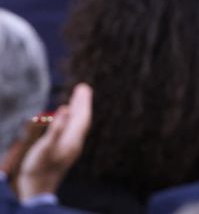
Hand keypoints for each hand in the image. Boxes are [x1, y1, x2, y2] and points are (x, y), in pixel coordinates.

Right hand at [18, 83, 92, 199]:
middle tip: (83, 87)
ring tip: (77, 97)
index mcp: (72, 140)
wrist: (37, 189)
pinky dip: (70, 119)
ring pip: (76, 124)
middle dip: (82, 103)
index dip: (83, 102)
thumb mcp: (46, 147)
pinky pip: (70, 130)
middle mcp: (74, 143)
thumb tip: (65, 109)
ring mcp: (69, 147)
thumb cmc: (39, 167)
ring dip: (77, 110)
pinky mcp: (62, 150)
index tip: (84, 88)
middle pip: (81, 119)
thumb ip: (56, 128)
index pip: (82, 117)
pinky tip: (65, 117)